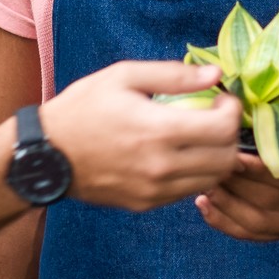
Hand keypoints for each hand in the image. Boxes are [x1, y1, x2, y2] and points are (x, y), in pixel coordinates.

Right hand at [44, 61, 243, 210]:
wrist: (46, 155)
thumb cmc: (82, 108)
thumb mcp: (123, 76)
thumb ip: (173, 75)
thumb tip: (215, 74)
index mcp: (157, 130)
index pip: (223, 129)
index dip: (232, 111)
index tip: (222, 100)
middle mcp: (161, 166)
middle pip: (226, 158)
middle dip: (230, 135)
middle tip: (216, 118)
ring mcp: (155, 190)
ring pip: (213, 180)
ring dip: (217, 157)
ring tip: (202, 137)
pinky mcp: (147, 204)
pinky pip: (189, 191)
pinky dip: (196, 174)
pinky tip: (181, 154)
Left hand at [197, 96, 278, 242]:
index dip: (261, 169)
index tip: (231, 153)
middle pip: (274, 201)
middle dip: (238, 184)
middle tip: (209, 164)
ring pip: (261, 222)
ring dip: (228, 204)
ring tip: (205, 182)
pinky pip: (254, 235)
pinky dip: (226, 223)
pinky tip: (205, 204)